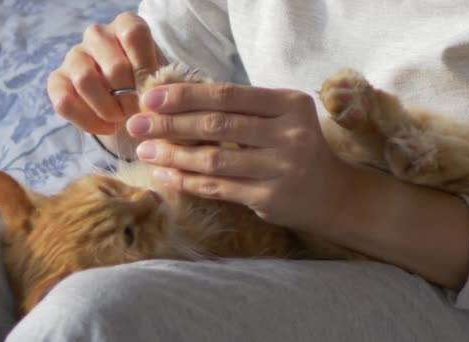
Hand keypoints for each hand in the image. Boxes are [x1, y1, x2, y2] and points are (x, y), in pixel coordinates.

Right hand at [47, 12, 166, 134]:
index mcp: (127, 27)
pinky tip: (106, 127)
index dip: (145, 67)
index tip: (152, 92)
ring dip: (108, 109)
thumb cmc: (150, 91)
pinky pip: (65, 101)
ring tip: (121, 119)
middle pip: (114, 66)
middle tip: (138, 113)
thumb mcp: (162, 83)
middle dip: (130, 98)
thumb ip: (160, 83)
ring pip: (85, 81)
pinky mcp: (57, 80)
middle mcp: (97, 36)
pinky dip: (88, 121)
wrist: (132, 111)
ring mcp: (74, 56)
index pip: (134, 35)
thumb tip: (149, 93)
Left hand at [126, 83, 352, 230]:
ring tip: (146, 150)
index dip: (186, 95)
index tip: (152, 98)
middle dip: (171, 123)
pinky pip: (219, 187)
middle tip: (137, 125)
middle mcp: (290, 134)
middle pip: (219, 124)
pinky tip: (166, 174)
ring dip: (173, 154)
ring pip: (215, 159)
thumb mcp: (279, 119)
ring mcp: (281, 168)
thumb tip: (179, 100)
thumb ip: (242, 109)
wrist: (331, 194)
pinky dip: (188, 180)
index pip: (229, 95)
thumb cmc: (296, 149)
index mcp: (290, 104)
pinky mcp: (270, 198)